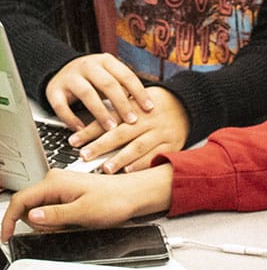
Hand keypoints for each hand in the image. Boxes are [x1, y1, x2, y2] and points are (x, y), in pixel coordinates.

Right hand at [0, 165, 173, 240]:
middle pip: (30, 209)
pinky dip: (60, 220)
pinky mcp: (67, 194)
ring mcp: (61, 187)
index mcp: (55, 182)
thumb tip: (31, 216)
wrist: (134, 195)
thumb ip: (54, 215)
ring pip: (41, 213)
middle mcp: (55, 181)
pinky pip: (53, 212)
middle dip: (42, 224)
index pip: (20, 200)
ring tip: (75, 221)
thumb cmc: (115, 200)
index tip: (7, 237)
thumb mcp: (82, 212)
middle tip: (66, 225)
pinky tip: (76, 219)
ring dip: (53, 223)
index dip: (9, 220)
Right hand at [46, 54, 153, 132]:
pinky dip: (72, 119)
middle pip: (108, 84)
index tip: (149, 108)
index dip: (139, 92)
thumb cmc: (93, 77)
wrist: (60, 68)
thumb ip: (124, 86)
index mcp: (106, 61)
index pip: (126, 75)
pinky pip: (62, 106)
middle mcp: (88, 66)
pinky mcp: (53, 90)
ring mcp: (69, 77)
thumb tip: (147, 106)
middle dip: (122, 104)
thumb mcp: (110, 74)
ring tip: (111, 127)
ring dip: (100, 112)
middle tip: (132, 121)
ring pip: (86, 94)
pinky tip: (82, 130)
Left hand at [68, 87, 189, 173]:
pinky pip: (156, 156)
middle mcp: (149, 119)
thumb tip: (90, 117)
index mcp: (137, 106)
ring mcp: (161, 132)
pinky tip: (128, 171)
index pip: (111, 118)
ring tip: (106, 168)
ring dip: (121, 158)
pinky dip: (142, 164)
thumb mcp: (138, 98)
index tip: (73, 141)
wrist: (189, 104)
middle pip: (123, 132)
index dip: (91, 130)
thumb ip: (118, 108)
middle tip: (84, 155)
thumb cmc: (158, 103)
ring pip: (139, 146)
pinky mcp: (172, 144)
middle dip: (102, 145)